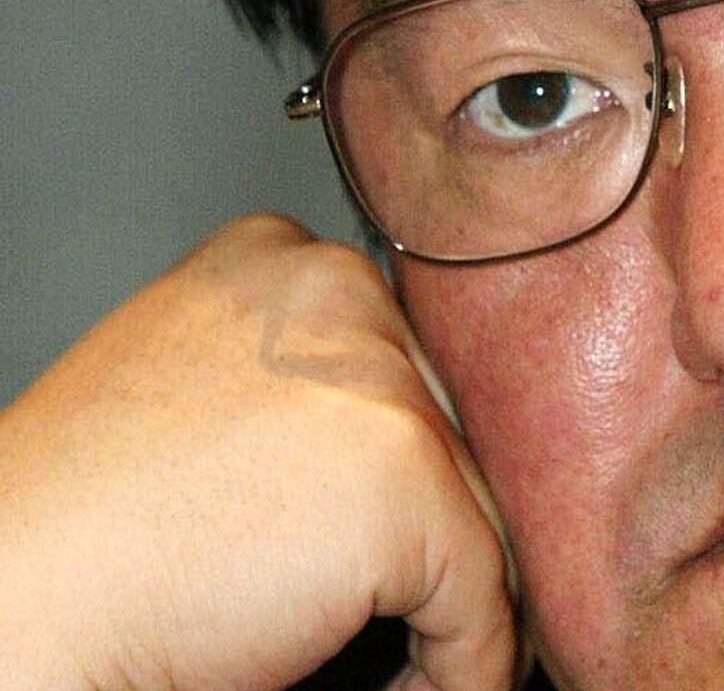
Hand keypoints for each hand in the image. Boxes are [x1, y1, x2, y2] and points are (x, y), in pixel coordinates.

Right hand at [0, 214, 517, 690]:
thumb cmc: (78, 528)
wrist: (13, 610)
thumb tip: (392, 444)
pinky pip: (488, 593)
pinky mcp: (404, 486)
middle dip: (431, 516)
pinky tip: (424, 685)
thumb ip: (297, 385)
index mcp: (275, 262)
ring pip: (476, 501)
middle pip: (444, 423)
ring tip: (403, 644)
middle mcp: (336, 295)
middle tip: (402, 594)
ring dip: (447, 586)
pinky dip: (468, 660)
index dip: (400, 453)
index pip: (399, 357)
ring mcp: (377, 386)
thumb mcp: (197, 396)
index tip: (386, 524)